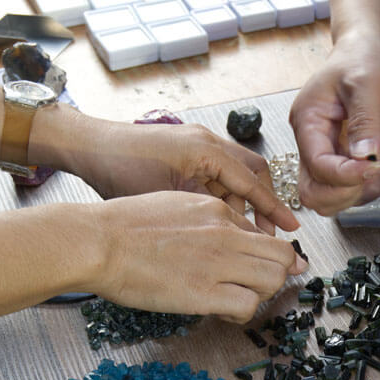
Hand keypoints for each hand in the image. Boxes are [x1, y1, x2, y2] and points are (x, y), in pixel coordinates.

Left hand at [68, 119, 298, 235]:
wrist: (87, 148)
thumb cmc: (119, 172)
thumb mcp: (169, 200)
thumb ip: (207, 213)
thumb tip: (237, 238)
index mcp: (207, 150)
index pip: (253, 182)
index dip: (273, 209)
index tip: (292, 228)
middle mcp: (206, 141)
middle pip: (251, 173)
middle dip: (261, 205)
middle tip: (264, 236)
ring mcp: (194, 143)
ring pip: (232, 175)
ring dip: (237, 203)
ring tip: (233, 233)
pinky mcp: (182, 149)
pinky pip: (213, 174)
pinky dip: (218, 196)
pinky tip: (209, 219)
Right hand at [92, 191, 305, 322]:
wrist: (97, 241)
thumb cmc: (123, 226)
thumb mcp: (174, 206)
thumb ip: (205, 220)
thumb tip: (223, 236)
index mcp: (217, 210)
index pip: (265, 235)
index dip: (267, 257)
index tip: (260, 269)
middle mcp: (225, 233)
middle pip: (282, 256)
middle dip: (276, 274)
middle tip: (256, 287)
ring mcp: (217, 262)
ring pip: (274, 280)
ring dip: (261, 294)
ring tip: (238, 299)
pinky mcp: (204, 292)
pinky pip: (248, 305)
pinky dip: (242, 314)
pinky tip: (223, 312)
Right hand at [289, 40, 379, 214]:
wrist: (369, 53)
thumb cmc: (361, 58)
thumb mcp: (366, 82)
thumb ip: (364, 120)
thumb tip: (364, 155)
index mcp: (308, 121)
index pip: (316, 164)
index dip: (343, 174)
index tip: (371, 166)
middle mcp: (312, 143)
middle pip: (311, 191)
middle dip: (341, 193)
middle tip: (369, 175)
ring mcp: (328, 153)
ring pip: (325, 198)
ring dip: (351, 196)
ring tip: (375, 173)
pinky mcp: (345, 159)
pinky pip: (346, 191)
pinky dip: (362, 192)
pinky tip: (376, 174)